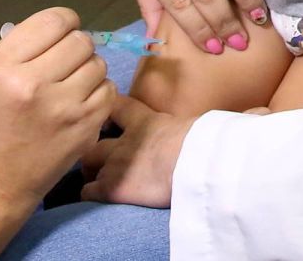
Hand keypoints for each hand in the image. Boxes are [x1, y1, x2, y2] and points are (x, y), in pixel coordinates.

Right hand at [0, 7, 114, 204]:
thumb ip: (21, 51)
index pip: (53, 21)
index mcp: (2, 66)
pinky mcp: (85, 129)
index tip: (62, 33)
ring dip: (88, 70)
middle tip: (64, 64)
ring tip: (70, 86)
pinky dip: (98, 93)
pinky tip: (80, 104)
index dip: (64, 22)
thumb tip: (59, 31)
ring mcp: (64, 108)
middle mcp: (34, 83)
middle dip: (76, 47)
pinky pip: (108, 91)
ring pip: (98, 64)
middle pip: (80, 41)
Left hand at [80, 96, 194, 207]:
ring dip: (90, 171)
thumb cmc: (202, 146)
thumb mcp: (192, 128)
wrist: (194, 166)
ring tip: (94, 178)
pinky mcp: (112, 188)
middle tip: (95, 156)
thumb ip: (184, 129)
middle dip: (91, 146)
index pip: (116, 105)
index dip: (107, 109)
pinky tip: (94, 197)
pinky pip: (88, 192)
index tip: (104, 115)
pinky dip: (89, 194)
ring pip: (87, 164)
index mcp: (144, 122)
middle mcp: (124, 141)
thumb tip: (214, 126)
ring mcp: (115, 164)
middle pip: (93, 138)